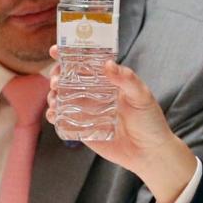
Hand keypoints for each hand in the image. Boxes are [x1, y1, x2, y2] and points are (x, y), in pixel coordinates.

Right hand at [46, 46, 195, 202]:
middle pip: (68, 78)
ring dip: (53, 94)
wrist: (150, 153)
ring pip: (62, 98)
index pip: (86, 62)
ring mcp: (87, 111)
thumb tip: (107, 64)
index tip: (55, 50)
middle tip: (56, 80)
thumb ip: (127, 80)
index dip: (68, 54)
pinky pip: (63, 120)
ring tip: (54, 96)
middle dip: (56, 75)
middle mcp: (95, 93)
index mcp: (108, 80)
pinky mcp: (83, 129)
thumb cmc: (150, 121)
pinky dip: (54, 114)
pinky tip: (53, 113)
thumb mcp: (142, 96)